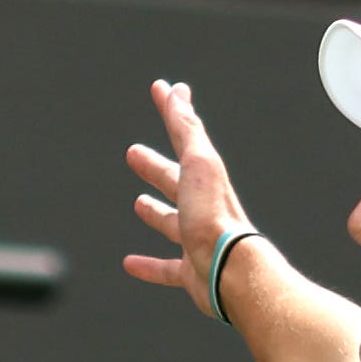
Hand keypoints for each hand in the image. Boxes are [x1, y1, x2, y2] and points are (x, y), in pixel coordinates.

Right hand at [120, 78, 256, 312]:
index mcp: (205, 178)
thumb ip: (187, 129)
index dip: (172, 111)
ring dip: (155, 212)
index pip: (186, 136)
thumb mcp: (198, 163)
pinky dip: (149, 265)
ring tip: (138, 202)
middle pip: (175, 180)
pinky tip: (130, 263)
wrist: (231, 270)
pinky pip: (167, 267)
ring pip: (172, 222)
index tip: (162, 89)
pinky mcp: (191, 272)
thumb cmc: (213, 216)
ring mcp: (197, 240)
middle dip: (155, 166)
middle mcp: (203, 207)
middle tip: (134, 154)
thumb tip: (178, 90)